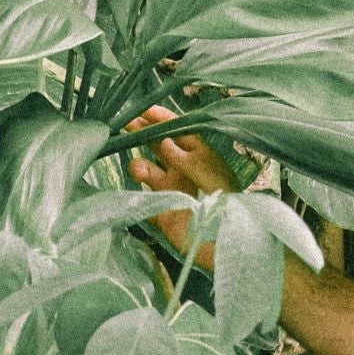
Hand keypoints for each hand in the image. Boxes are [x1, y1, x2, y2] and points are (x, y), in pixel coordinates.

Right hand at [124, 104, 237, 261]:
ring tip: (139, 169)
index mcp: (201, 157)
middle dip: (144, 134)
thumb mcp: (209, 175)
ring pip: (148, 170)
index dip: (163, 120)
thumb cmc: (226, 205)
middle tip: (127, 124)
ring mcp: (173, 190)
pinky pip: (143, 198)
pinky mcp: (162, 212)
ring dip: (140, 166)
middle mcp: (185, 170)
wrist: (225, 243)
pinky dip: (136, 193)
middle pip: (159, 147)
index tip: (144, 110)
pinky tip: (136, 192)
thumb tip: (163, 141)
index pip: (180, 132)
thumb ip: (185, 159)